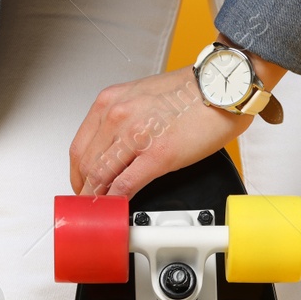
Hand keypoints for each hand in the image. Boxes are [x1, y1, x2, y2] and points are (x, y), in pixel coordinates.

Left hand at [69, 68, 251, 198]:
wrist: (222, 87)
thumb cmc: (190, 92)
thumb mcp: (142, 98)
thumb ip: (122, 121)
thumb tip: (113, 148)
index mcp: (111, 102)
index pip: (79, 147)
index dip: (78, 174)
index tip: (83, 186)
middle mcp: (117, 116)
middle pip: (86, 165)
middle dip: (85, 190)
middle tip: (90, 204)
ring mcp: (135, 135)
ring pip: (100, 177)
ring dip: (98, 199)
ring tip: (102, 211)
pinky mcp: (157, 155)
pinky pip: (125, 185)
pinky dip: (117, 201)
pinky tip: (119, 208)